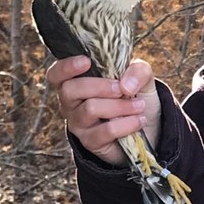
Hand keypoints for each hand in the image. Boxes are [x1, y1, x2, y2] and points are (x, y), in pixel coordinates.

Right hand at [46, 54, 160, 165]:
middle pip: (69, 90)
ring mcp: (78, 124)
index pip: (56, 74)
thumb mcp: (140, 77)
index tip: (86, 61)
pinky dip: (126, 124)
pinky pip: (106, 131)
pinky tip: (139, 120)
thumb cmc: (135, 96)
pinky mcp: (90, 142)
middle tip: (122, 89)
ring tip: (139, 105)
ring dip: (119, 106)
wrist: (147, 128)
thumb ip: (137, 71)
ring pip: (90, 109)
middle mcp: (70, 103)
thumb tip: (125, 86)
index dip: (65, 67)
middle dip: (100, 86)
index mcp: (75, 82)